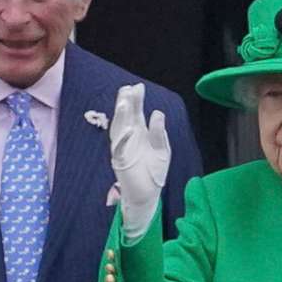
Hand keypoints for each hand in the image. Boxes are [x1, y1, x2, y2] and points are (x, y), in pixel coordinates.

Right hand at [107, 83, 169, 237]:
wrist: (148, 194)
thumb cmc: (154, 171)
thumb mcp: (162, 149)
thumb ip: (159, 133)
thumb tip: (158, 112)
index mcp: (139, 133)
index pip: (136, 113)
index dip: (136, 100)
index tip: (138, 86)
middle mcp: (129, 138)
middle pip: (125, 117)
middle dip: (126, 103)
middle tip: (127, 89)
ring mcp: (123, 149)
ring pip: (118, 129)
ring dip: (121, 117)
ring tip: (124, 102)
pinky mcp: (120, 162)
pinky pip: (120, 149)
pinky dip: (123, 139)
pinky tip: (129, 129)